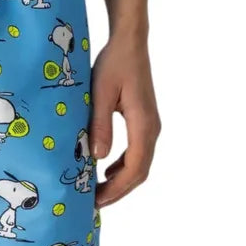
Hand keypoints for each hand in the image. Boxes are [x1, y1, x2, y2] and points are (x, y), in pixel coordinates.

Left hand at [90, 36, 159, 205]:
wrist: (130, 43)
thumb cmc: (114, 64)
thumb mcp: (100, 92)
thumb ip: (100, 124)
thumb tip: (98, 158)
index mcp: (143, 124)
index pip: (135, 168)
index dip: (117, 189)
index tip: (97, 200)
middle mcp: (152, 129)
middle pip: (140, 172)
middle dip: (118, 190)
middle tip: (93, 202)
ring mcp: (150, 125)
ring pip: (140, 163)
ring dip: (121, 180)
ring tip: (97, 189)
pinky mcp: (144, 120)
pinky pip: (137, 151)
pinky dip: (123, 166)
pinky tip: (106, 168)